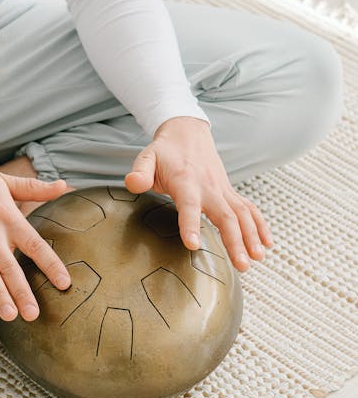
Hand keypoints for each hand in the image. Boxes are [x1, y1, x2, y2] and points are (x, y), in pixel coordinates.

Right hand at [0, 162, 72, 320]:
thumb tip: (63, 185)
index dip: (51, 264)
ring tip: (10, 316)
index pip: (34, 245)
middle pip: (10, 267)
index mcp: (8, 218)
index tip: (64, 283)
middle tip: (33, 314)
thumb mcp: (5, 182)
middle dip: (22, 292)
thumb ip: (35, 188)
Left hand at [124, 116, 273, 271]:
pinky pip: (249, 208)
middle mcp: (209, 187)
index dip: (191, 224)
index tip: (194, 245)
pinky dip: (260, 225)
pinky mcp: (229, 192)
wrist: (187, 132)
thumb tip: (132, 183)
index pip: (189, 205)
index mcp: (185, 181)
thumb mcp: (146, 157)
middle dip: (235, 241)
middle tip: (241, 265)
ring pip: (242, 214)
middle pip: (226, 215)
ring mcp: (223, 189)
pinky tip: (266, 245)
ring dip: (252, 236)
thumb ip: (140, 171)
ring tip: (256, 260)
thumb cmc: (164, 151)